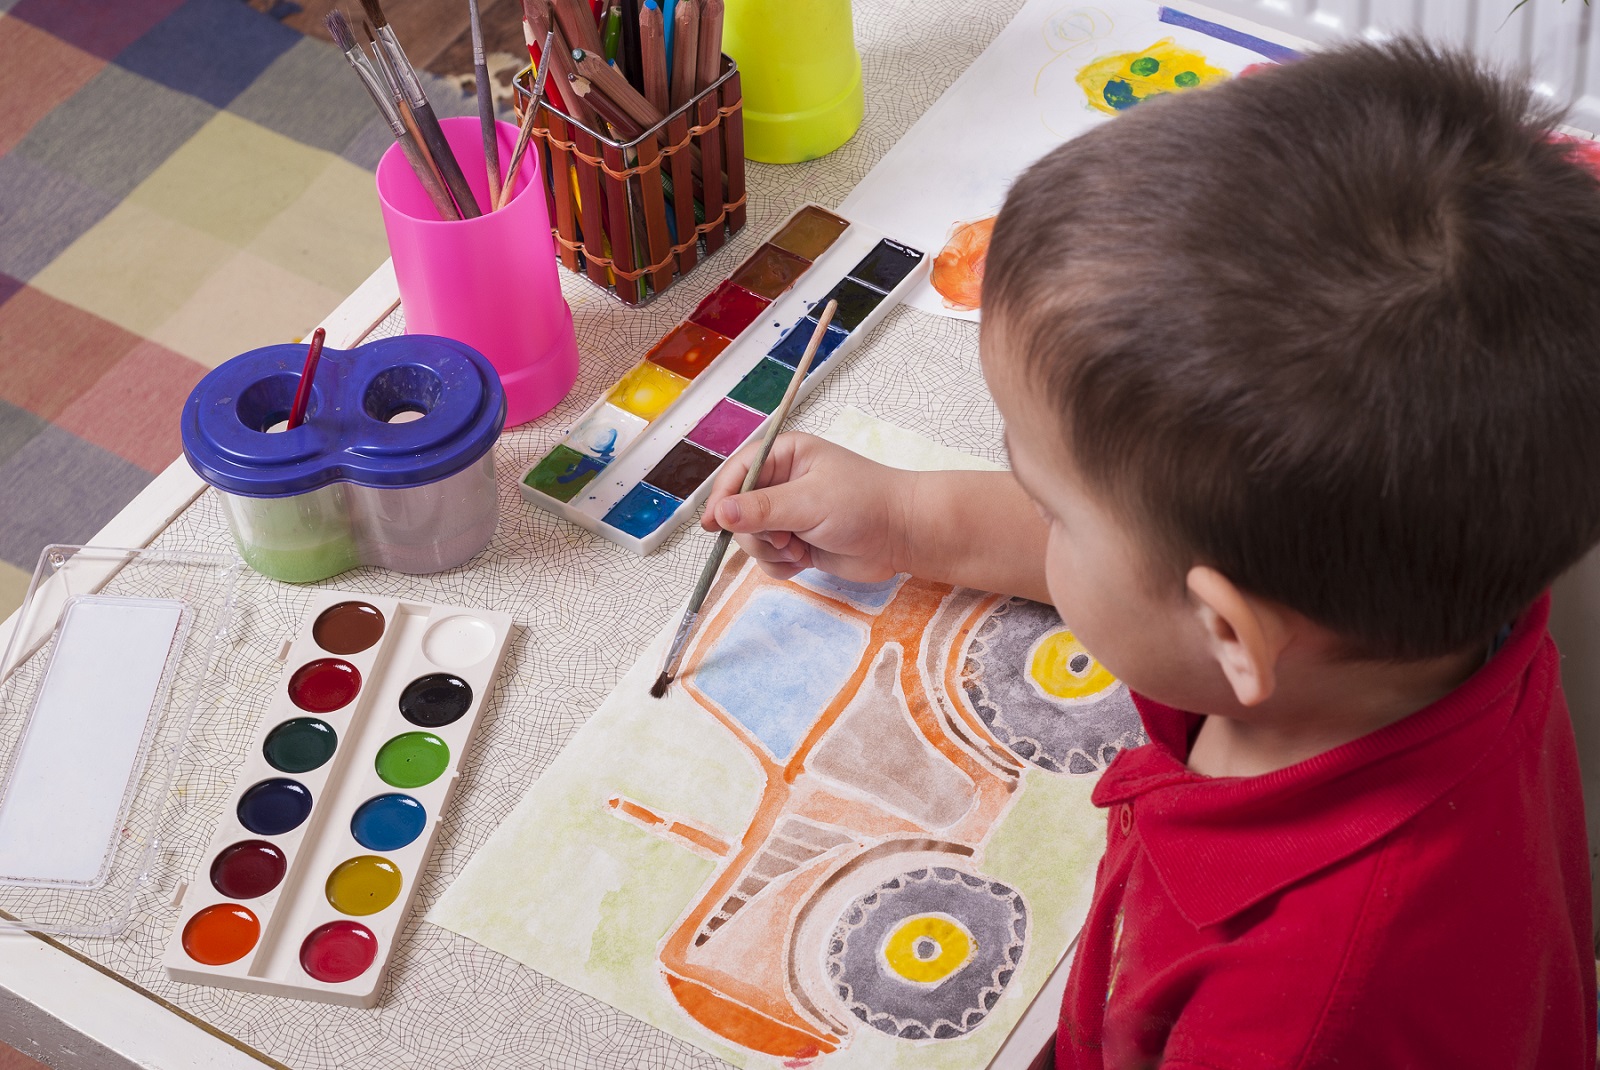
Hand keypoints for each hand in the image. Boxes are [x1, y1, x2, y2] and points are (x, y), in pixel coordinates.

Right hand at [700, 433, 913, 581]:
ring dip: (771, 551)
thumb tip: (719, 514)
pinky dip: (782, 565)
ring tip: (800, 548)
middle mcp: (782, 483)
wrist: (903, 535)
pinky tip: (805, 561)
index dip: (721, 497)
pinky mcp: (797, 543)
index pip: (738, 472)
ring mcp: (789, 515)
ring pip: (752, 539)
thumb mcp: (810, 501)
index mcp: (785, 455)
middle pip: (739, 511)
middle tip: (786, 538)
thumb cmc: (864, 504)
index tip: (713, 524)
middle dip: (757, 532)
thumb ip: (762, 509)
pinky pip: (769, 559)